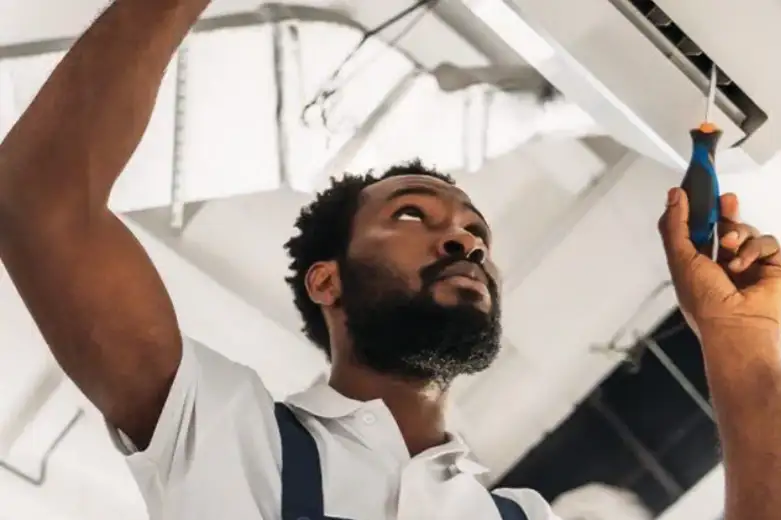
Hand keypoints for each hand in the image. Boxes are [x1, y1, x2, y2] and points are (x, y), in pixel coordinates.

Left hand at [658, 188, 780, 337]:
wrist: (737, 327)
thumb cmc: (704, 302)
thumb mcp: (680, 259)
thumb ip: (675, 226)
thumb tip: (674, 196)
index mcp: (695, 265)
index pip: (696, 231)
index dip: (695, 211)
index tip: (694, 191)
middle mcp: (721, 265)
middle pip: (724, 226)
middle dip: (724, 211)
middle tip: (724, 200)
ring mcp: (748, 266)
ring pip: (746, 231)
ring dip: (737, 235)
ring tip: (729, 249)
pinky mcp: (772, 267)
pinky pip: (767, 243)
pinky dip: (754, 249)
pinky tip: (743, 265)